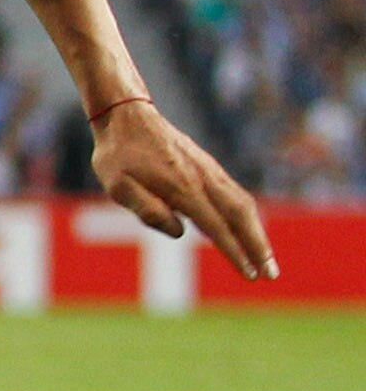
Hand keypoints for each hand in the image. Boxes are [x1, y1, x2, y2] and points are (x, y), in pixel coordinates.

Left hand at [93, 99, 277, 279]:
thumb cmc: (118, 154)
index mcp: (182, 188)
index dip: (235, 252)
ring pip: (242, 204)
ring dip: (257, 233)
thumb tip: (180, 232)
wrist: (127, 116)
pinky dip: (247, 216)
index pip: (216, 227)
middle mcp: (203, 179)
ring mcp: (209, 171)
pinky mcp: (208, 167)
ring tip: (266, 258)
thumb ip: (147, 209)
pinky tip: (249, 230)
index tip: (250, 274)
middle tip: (271, 274)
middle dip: (258, 247)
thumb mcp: (118, 185)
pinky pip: (235, 194)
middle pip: (240, 217)